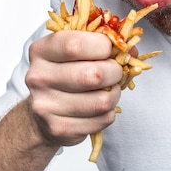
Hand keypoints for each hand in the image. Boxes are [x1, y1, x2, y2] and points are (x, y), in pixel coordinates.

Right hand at [25, 30, 122, 146]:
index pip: (75, 45)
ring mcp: (46, 106)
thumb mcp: (75, 50)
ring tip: (108, 89)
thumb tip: (131, 48)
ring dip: (114, 94)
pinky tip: (99, 106)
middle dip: (115, 72)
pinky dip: (109, 112)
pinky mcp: (59, 128)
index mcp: (42, 51)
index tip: (110, 48)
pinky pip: (102, 119)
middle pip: (93, 74)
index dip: (103, 45)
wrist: (41, 112)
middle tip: (115, 71)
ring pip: (101, 101)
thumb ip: (101, 42)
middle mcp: (39, 78)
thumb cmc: (65, 74)